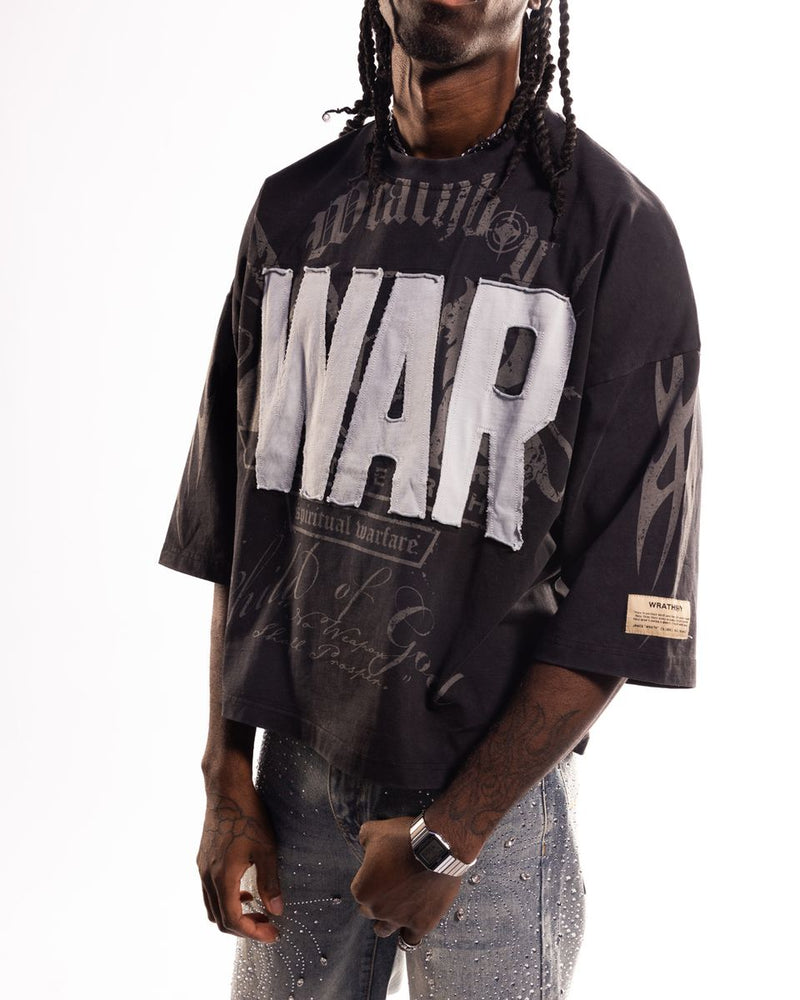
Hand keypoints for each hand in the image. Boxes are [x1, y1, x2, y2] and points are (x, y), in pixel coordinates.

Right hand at [197, 778, 283, 942]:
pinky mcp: (203, 859)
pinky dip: (226, 899)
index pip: (233, 920)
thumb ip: (270, 882)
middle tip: (268, 926)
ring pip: (212, 906)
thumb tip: (277, 910)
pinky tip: (245, 891)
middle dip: (245, 928)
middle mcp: (207, 876)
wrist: (227, 789)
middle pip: (220, 919)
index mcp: (222, 877)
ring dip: (234, 914)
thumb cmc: (248, 815)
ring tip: (258, 911)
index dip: (253, 933)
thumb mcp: (266, 848)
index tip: (273, 934)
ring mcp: (202, 868)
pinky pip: (210, 891)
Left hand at [350, 816, 462, 944]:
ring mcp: (399, 919)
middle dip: (377, 899)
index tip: (381, 872)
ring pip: (384, 929)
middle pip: (369, 911)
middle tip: (390, 886)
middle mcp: (377, 909)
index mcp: (362, 889)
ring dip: (387, 921)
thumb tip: (363, 842)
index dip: (370, 880)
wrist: (438, 846)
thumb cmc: (405, 838)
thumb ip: (364, 838)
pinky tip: (412, 923)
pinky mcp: (421, 924)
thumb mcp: (375, 830)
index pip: (360, 890)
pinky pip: (410, 939)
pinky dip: (410, 932)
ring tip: (396, 909)